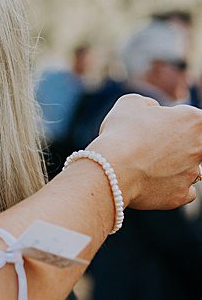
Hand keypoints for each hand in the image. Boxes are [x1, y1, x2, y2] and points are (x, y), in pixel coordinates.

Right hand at [89, 93, 201, 209]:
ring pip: (192, 170)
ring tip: (147, 169)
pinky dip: (172, 189)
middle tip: (154, 149)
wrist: (108, 171)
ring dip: (175, 168)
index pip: (195, 120)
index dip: (175, 122)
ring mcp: (192, 173)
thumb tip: (152, 111)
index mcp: (195, 120)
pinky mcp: (180, 195)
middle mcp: (201, 147)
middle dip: (179, 146)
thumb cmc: (119, 135)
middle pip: (196, 146)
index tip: (159, 127)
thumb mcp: (129, 104)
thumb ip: (149, 104)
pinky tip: (154, 184)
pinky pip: (184, 192)